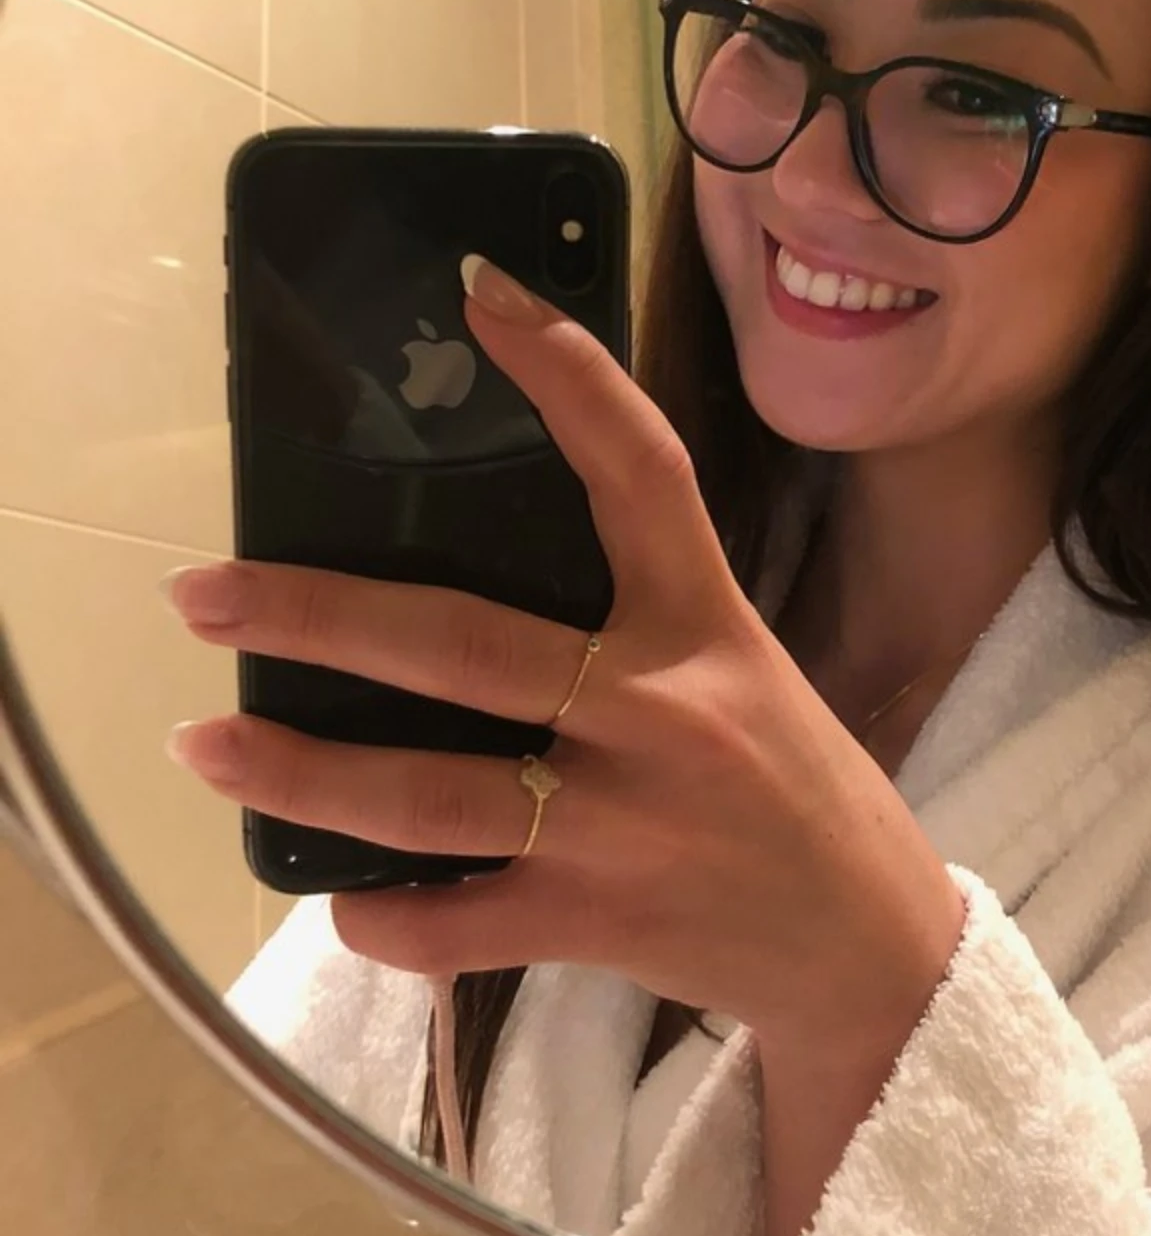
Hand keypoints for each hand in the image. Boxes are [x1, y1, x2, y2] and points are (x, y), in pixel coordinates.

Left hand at [166, 255, 966, 1070]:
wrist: (866, 944)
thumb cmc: (794, 786)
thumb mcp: (740, 670)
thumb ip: (637, 622)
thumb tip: (479, 561)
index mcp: (705, 625)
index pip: (639, 469)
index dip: (565, 374)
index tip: (479, 291)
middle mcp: (661, 713)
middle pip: (464, 646)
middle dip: (318, 615)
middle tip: (200, 593)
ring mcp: (621, 827)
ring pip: (429, 795)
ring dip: (303, 773)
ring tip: (203, 746)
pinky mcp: (596, 923)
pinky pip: (456, 926)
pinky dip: (383, 918)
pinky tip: (336, 896)